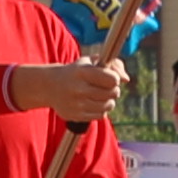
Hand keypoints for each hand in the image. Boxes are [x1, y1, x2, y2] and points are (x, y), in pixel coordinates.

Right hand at [9, 51, 123, 128]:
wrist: (50, 86)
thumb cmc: (76, 71)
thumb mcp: (91, 61)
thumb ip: (113, 65)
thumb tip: (127, 79)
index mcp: (82, 72)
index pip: (112, 79)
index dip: (115, 79)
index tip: (110, 77)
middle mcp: (79, 88)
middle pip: (113, 93)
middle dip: (114, 89)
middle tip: (107, 87)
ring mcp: (77, 104)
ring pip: (108, 105)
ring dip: (109, 100)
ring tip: (101, 95)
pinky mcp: (76, 116)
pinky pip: (101, 115)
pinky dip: (102, 110)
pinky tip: (94, 103)